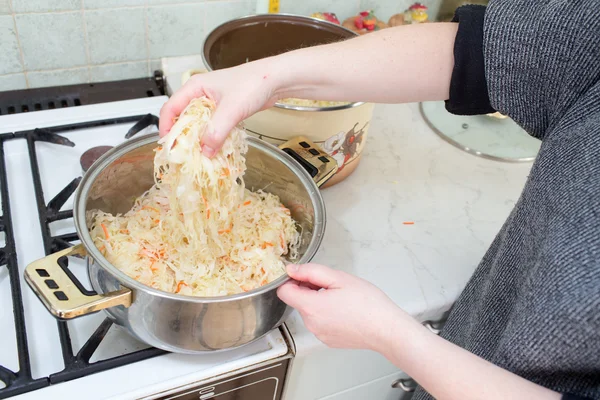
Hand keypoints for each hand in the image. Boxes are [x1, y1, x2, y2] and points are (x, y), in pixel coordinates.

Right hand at [158, 59, 282, 156]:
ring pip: (199, 124)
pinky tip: (215, 148)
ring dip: (199, 139)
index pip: (170, 108)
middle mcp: (201, 94)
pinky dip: (212, 137)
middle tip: (184, 155)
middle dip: (183, 137)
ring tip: (199, 155)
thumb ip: (216, 130)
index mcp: (195, 87)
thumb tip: (204, 151)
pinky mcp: (225, 111)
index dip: (166, 127)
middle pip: (183, 118)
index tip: (168, 146)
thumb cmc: (253, 84)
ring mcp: (213, 103)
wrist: (276, 80)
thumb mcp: (231, 109)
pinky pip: (213, 127)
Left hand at [277, 263, 414, 351]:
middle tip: (332, 284)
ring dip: (319, 301)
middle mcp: (311, 324)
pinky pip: (320, 322)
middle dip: (309, 289)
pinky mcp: (328, 340)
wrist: (387, 329)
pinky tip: (344, 310)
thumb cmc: (368, 303)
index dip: (292, 280)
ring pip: (310, 311)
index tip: (306, 276)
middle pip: (298, 301)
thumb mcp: (339, 278)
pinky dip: (327, 314)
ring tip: (341, 298)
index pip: (284, 291)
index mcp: (311, 307)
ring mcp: (319, 334)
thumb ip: (311, 271)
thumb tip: (291, 270)